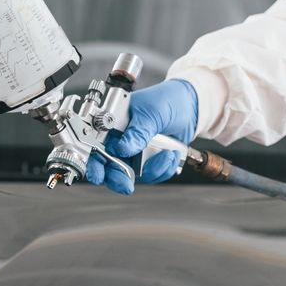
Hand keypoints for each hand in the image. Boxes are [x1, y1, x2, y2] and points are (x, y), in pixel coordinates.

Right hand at [85, 79, 198, 194]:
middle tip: (126, 185)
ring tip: (168, 153)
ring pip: (131, 175)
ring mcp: (133, 152)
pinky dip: (163, 169)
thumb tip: (123, 148)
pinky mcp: (147, 161)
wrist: (192, 107)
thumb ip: (138, 132)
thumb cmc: (167, 100)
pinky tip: (171, 154)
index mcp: (112, 123)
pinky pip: (150, 175)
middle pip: (108, 167)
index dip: (93, 162)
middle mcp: (119, 140)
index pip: (95, 145)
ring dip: (152, 170)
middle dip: (118, 178)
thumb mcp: (152, 113)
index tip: (98, 174)